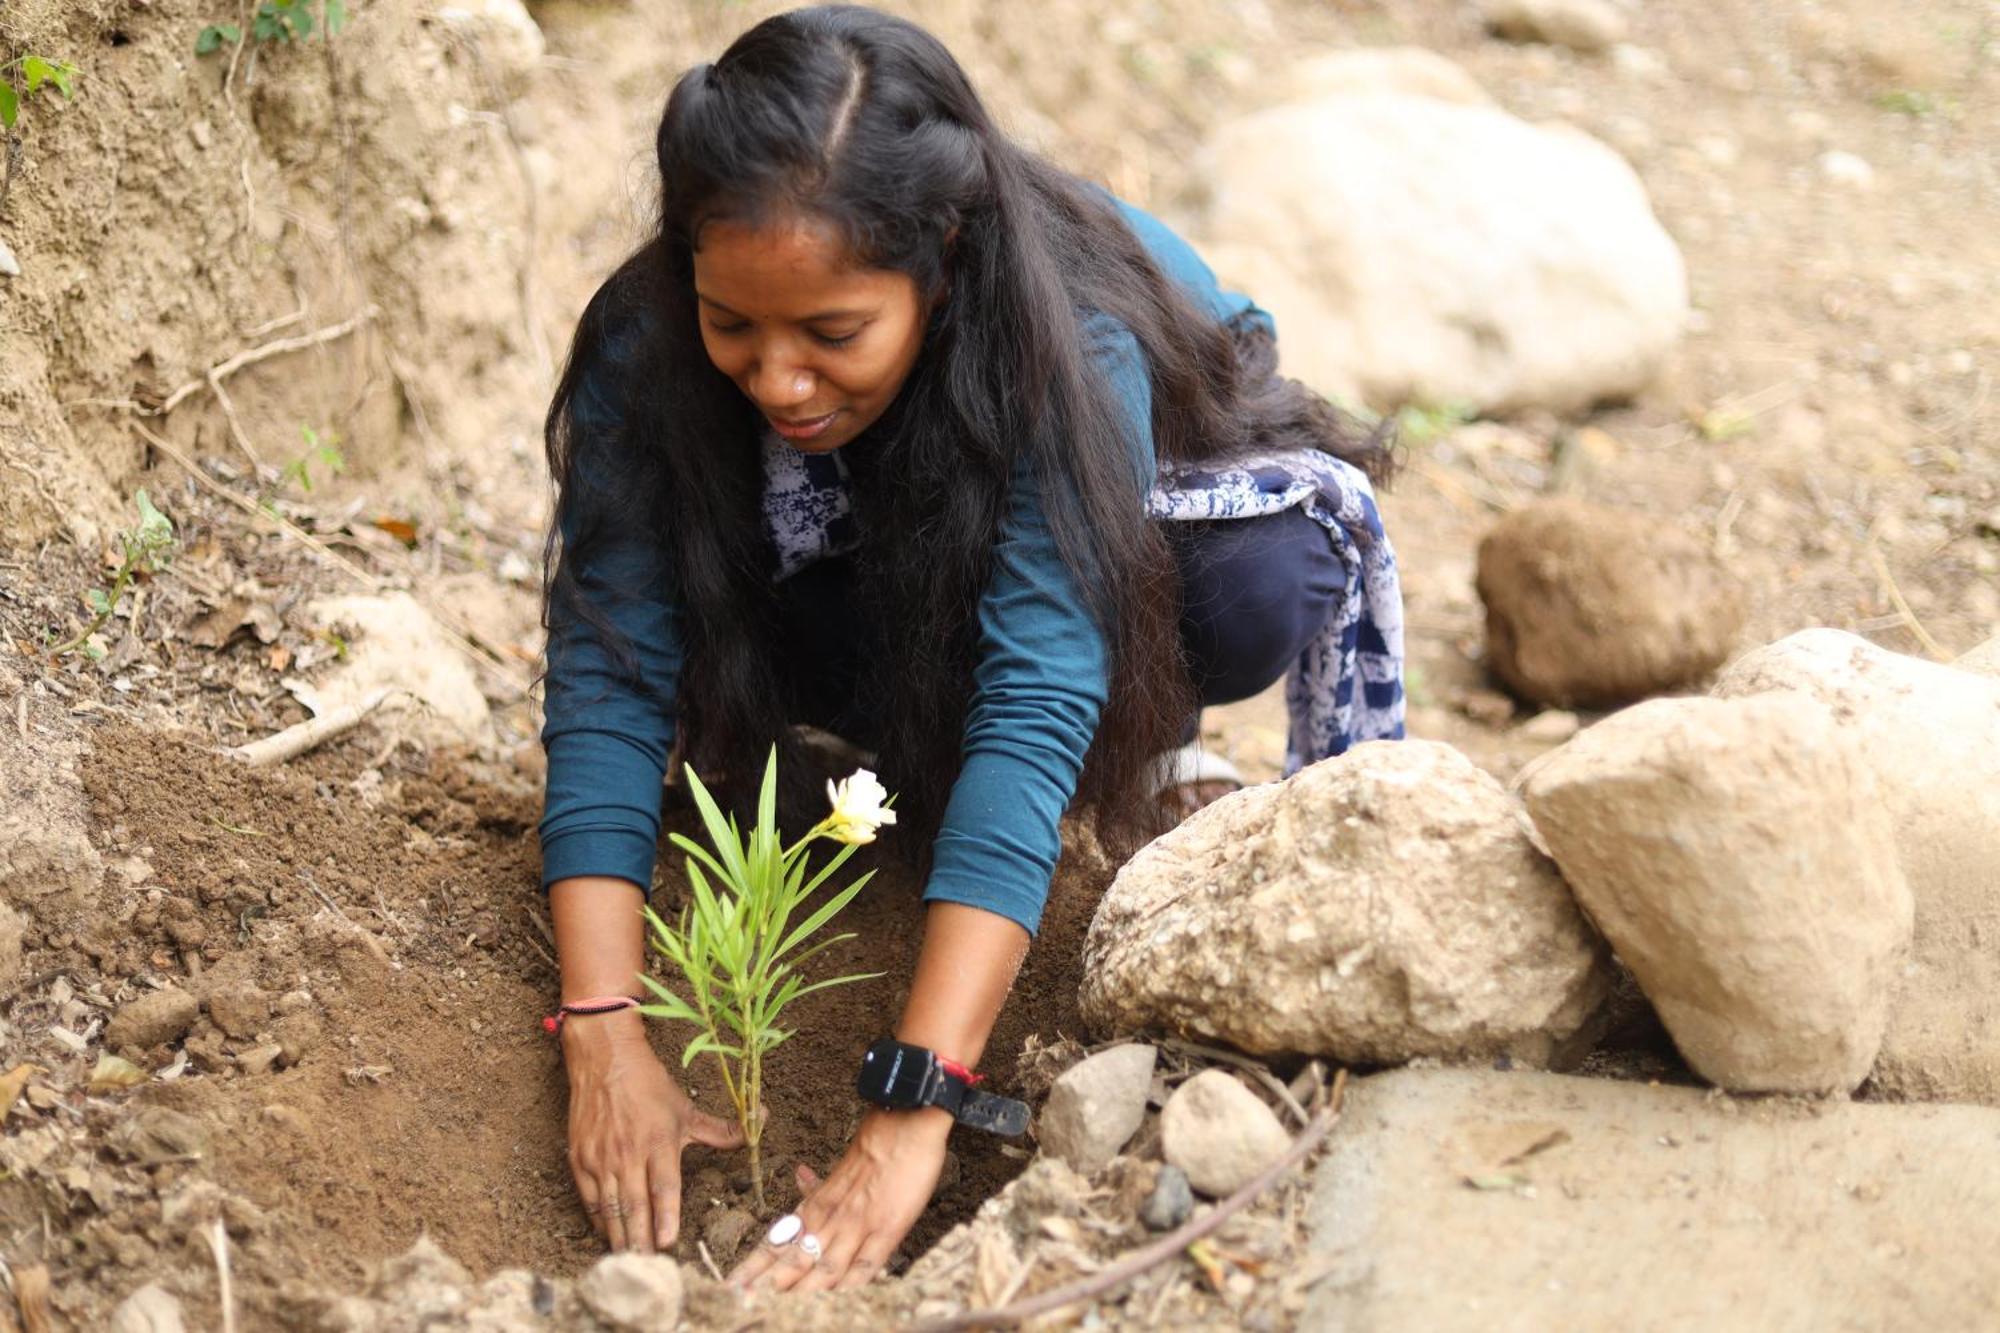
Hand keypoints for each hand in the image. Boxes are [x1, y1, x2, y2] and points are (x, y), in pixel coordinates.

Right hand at [564, 1010, 744, 1252]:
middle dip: (641, 1240)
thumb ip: (719, 1130)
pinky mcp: (580, 1158)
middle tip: (647, 1268)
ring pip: (610, 1207)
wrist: (604, 1061)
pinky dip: (599, 1220)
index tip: (668, 1242)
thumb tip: (762, 1122)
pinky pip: (589, 1198)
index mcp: (659, 1141)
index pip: (664, 1187)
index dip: (666, 1216)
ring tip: (628, 1262)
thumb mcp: (686, 1107)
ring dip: (619, 1237)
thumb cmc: (649, 1086)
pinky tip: (607, 1236)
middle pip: (635, 1206)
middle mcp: (628, 1153)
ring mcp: (601, 1158)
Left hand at [729, 1106, 950, 1291]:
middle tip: (740, 1304)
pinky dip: (849, 1286)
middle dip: (767, 1286)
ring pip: (822, 1268)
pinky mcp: (886, 1229)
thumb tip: (800, 1175)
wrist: (904, 1124)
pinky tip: (835, 1302)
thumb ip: (819, 1185)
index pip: (778, 1243)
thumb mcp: (839, 1170)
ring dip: (798, 1291)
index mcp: (816, 1207)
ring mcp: (857, 1226)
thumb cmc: (874, 1146)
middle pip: (792, 1261)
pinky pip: (865, 1265)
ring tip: (774, 1309)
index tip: (731, 1286)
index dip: (754, 1267)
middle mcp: (830, 1220)